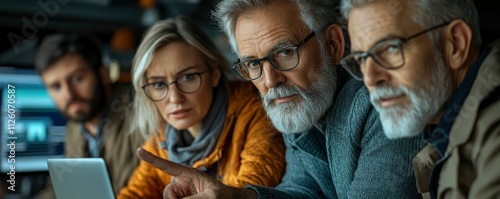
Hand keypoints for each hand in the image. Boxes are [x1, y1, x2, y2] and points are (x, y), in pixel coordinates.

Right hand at [136, 148, 256, 198]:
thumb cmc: (221, 194)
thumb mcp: (210, 195)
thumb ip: (193, 198)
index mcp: (188, 174)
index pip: (167, 166)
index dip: (152, 159)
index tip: (139, 150)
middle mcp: (181, 183)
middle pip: (167, 193)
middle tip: (193, 198)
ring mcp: (180, 192)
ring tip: (196, 198)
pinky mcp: (180, 198)